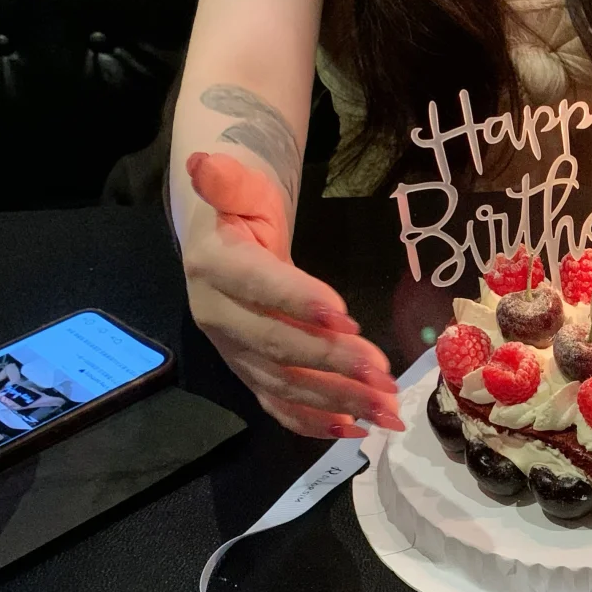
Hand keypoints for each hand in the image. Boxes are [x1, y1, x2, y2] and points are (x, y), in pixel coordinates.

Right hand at [182, 152, 402, 437]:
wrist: (222, 241)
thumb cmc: (242, 210)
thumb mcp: (240, 186)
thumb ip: (229, 181)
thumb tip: (204, 162)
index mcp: (216, 267)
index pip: (260, 286)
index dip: (299, 302)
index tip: (346, 316)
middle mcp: (219, 317)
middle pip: (277, 345)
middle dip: (332, 363)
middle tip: (383, 373)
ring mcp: (234, 352)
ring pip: (284, 384)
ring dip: (336, 400)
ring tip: (386, 410)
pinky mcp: (250, 373)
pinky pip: (278, 405)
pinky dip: (314, 422)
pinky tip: (356, 429)